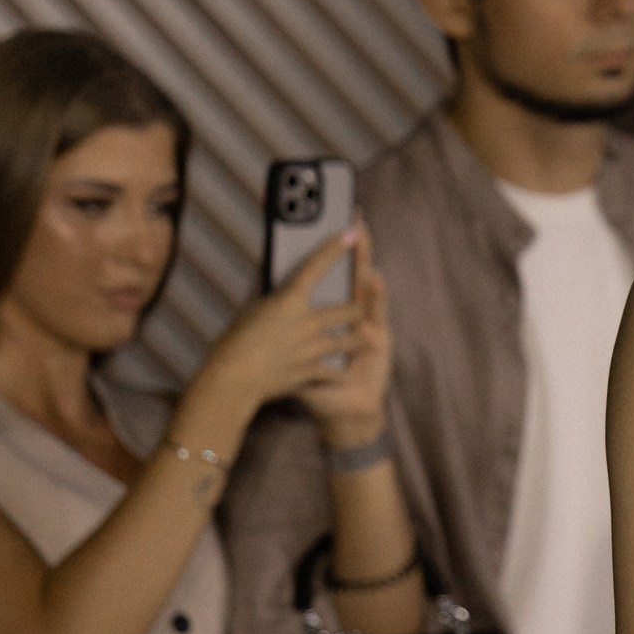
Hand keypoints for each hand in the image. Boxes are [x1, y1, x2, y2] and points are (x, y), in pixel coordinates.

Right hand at [194, 229, 362, 426]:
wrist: (233, 378)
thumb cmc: (234, 340)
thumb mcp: (250, 310)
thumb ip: (269, 296)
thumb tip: (273, 279)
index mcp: (290, 301)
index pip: (316, 267)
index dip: (335, 248)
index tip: (352, 233)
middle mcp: (307, 322)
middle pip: (349, 310)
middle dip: (357, 310)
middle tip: (359, 309)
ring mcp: (311, 348)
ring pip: (347, 342)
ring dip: (355, 342)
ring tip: (361, 342)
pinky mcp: (310, 371)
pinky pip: (333, 372)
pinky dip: (337, 374)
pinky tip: (344, 376)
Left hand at [299, 224, 393, 448]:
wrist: (341, 414)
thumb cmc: (315, 388)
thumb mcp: (291, 360)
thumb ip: (279, 340)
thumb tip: (253, 314)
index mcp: (324, 317)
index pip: (325, 277)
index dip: (327, 253)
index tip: (327, 227)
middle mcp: (349, 315)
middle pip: (348, 274)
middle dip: (352, 248)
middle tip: (352, 219)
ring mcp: (366, 323)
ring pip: (363, 286)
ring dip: (363, 261)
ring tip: (362, 236)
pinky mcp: (380, 337)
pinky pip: (377, 312)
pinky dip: (376, 295)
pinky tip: (376, 278)